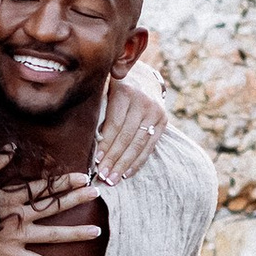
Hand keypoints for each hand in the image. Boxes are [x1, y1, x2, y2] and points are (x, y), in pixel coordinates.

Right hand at [0, 171, 104, 255]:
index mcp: (11, 197)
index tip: (83, 177)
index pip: (43, 187)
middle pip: (53, 207)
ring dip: (76, 233)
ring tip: (97, 231)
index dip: (65, 182)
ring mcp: (16, 237)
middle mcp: (18, 216)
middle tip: (96, 193)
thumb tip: (10, 147)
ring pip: (52, 235)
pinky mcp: (10, 255)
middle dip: (76, 199)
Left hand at [94, 56, 168, 185]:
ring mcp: (155, 112)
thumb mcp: (105, 90)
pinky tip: (127, 173)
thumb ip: (100, 111)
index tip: (96, 161)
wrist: (144, 76)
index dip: (105, 144)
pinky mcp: (163, 121)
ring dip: (124, 164)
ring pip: (138, 144)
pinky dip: (138, 161)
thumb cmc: (116, 87)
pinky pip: (149, 146)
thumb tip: (92, 142)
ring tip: (113, 179)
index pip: (115, 124)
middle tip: (103, 176)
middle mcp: (143, 102)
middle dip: (114, 159)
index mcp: (125, 91)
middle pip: (127, 137)